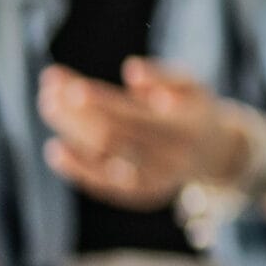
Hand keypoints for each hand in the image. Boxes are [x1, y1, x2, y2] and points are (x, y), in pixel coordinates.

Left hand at [37, 61, 240, 208]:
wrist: (217, 153)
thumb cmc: (194, 109)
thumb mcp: (193, 86)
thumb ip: (165, 76)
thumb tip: (131, 70)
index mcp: (189, 122)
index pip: (137, 113)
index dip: (103, 101)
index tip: (71, 87)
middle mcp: (176, 154)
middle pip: (116, 133)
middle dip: (79, 112)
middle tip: (50, 87)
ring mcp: (160, 178)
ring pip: (107, 155)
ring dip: (73, 130)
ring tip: (48, 103)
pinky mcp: (146, 195)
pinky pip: (107, 185)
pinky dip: (79, 168)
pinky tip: (54, 148)